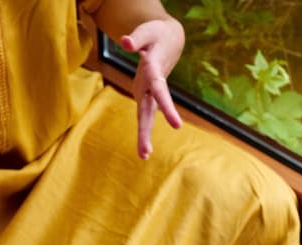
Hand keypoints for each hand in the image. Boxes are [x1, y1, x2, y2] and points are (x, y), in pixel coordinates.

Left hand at [120, 19, 183, 159]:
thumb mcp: (147, 31)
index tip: (177, 126)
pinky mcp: (145, 94)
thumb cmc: (156, 35)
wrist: (170, 40)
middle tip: (146, 154)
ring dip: (144, 136)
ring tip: (144, 156)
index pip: (160, 90)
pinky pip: (142, 114)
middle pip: (150, 111)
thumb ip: (136, 38)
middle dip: (146, 132)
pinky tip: (143, 150)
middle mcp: (153, 85)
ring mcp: (149, 91)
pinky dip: (142, 130)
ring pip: (146, 116)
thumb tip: (124, 42)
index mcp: (155, 71)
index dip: (167, 107)